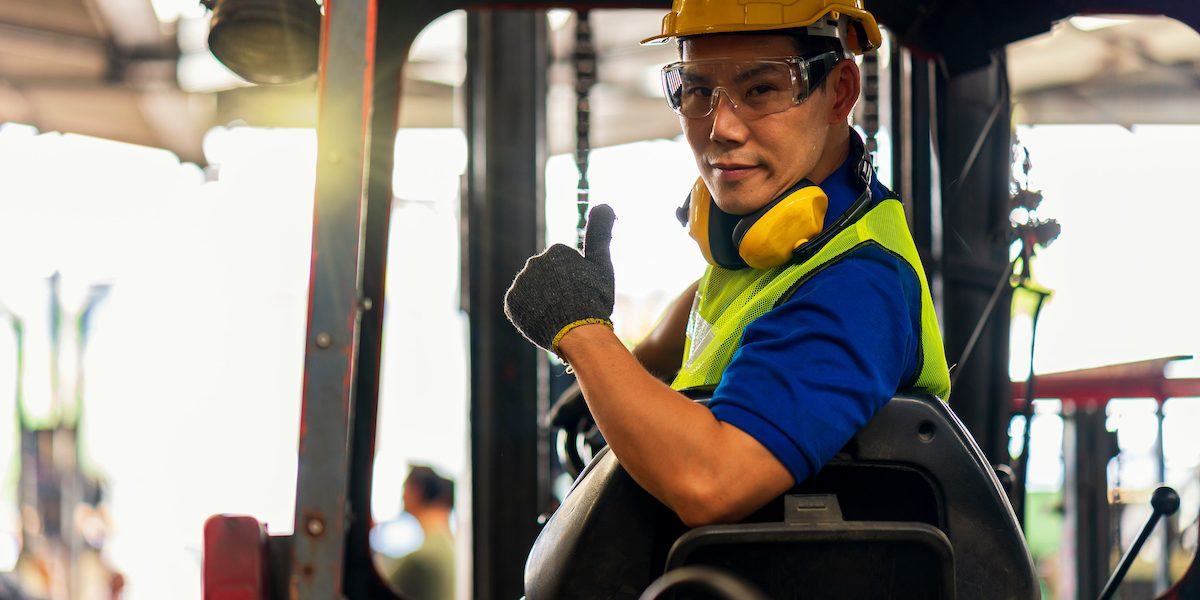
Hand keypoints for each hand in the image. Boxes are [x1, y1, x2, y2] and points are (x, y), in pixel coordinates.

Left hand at [503, 204, 616, 355]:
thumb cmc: (594, 300)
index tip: (583, 294)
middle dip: (557, 290)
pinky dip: (530, 313)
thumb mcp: (602, 265)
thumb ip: (600, 234)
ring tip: (558, 316)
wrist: (578, 332)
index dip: (576, 283)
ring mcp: (520, 283)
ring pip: (533, 292)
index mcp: (556, 251)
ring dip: (543, 301)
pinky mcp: (511, 303)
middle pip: (547, 278)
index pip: (565, 268)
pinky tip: (543, 320)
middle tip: (571, 307)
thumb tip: (604, 204)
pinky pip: (520, 306)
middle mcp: (534, 262)